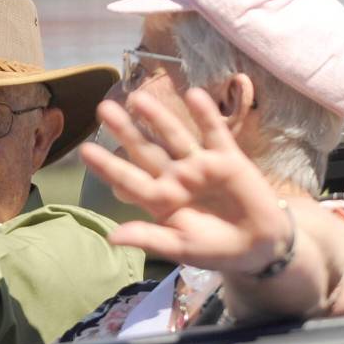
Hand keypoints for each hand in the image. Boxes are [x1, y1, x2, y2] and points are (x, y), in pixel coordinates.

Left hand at [80, 88, 292, 275]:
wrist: (260, 247)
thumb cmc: (215, 249)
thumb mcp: (180, 248)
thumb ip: (149, 239)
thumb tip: (111, 238)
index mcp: (160, 200)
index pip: (128, 180)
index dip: (107, 166)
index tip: (84, 151)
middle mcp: (176, 178)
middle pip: (146, 150)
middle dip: (126, 130)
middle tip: (103, 107)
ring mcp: (200, 165)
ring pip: (175, 136)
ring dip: (158, 117)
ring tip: (137, 98)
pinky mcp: (228, 158)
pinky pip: (214, 133)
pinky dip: (206, 115)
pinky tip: (194, 94)